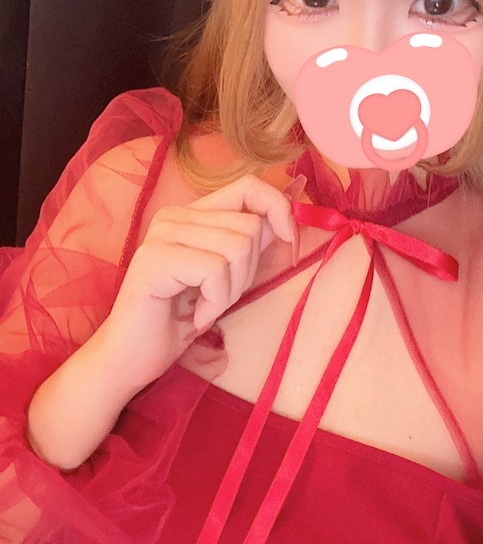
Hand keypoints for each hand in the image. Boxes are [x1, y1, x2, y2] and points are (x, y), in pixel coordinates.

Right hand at [94, 175, 295, 393]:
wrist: (130, 359)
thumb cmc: (179, 320)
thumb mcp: (227, 276)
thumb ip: (251, 245)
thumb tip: (289, 222)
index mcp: (193, 213)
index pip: (250, 186)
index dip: (278, 211)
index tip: (290, 246)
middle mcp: (175, 215)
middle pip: (250, 225)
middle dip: (248, 272)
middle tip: (217, 298)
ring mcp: (161, 234)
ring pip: (237, 247)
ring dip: (230, 292)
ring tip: (204, 308)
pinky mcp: (154, 260)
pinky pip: (214, 270)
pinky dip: (215, 302)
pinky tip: (194, 317)